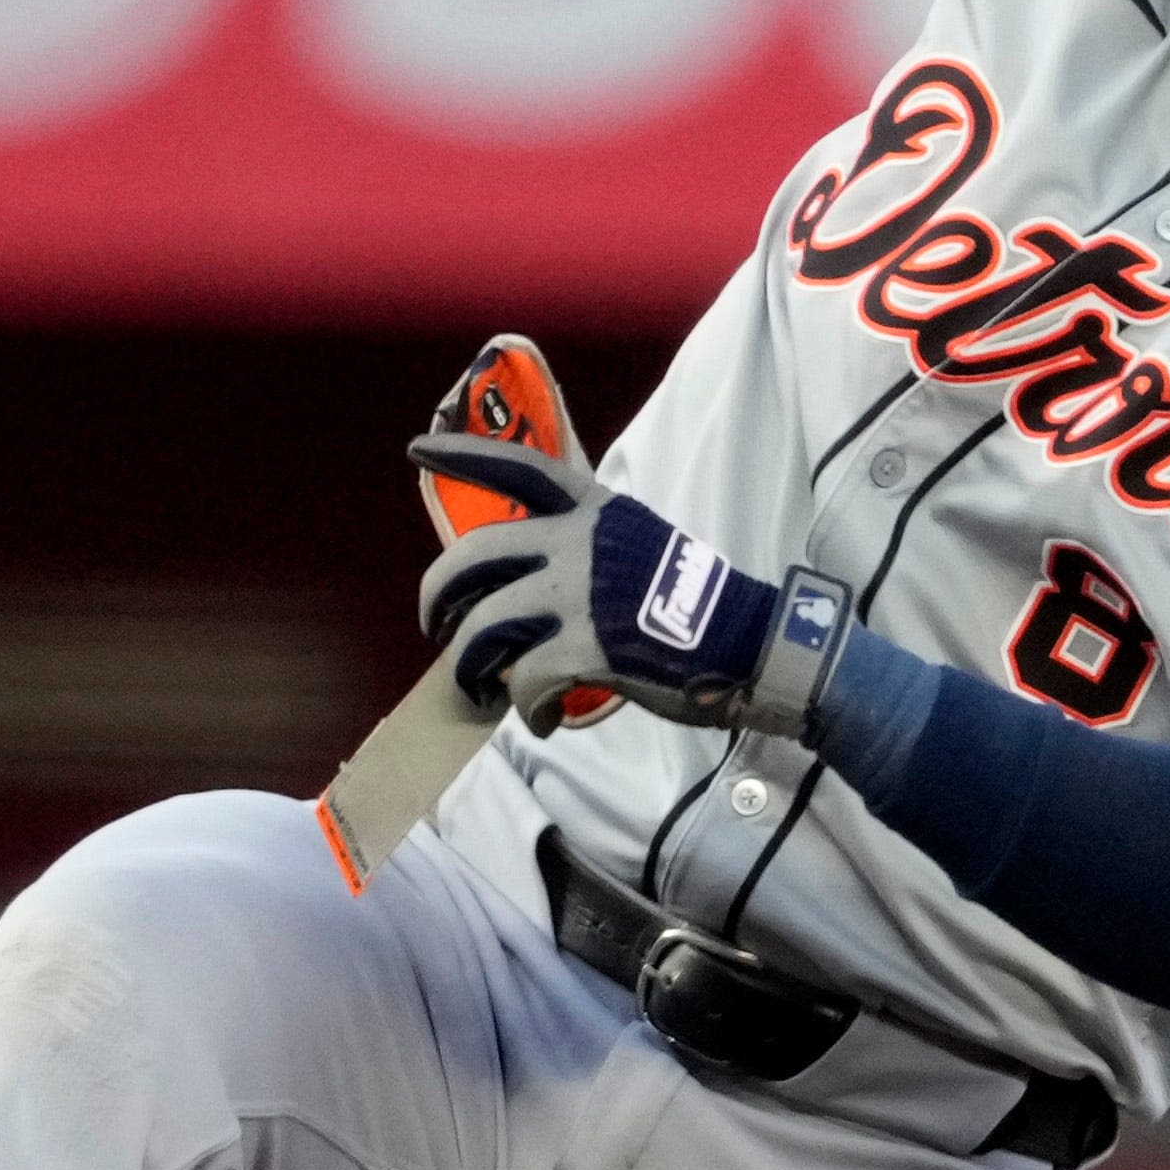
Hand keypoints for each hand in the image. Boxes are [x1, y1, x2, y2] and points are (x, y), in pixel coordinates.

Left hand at [415, 432, 847, 741]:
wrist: (751, 643)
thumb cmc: (695, 608)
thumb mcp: (640, 548)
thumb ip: (585, 550)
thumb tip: (526, 586)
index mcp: (595, 511)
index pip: (521, 469)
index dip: (463, 455)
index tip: (418, 450)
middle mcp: (580, 543)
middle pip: (474, 556)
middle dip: (436, 594)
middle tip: (434, 624)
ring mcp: (581, 595)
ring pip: (484, 628)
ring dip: (468, 666)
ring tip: (477, 687)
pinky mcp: (588, 648)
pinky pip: (525, 681)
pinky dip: (523, 709)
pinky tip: (539, 719)